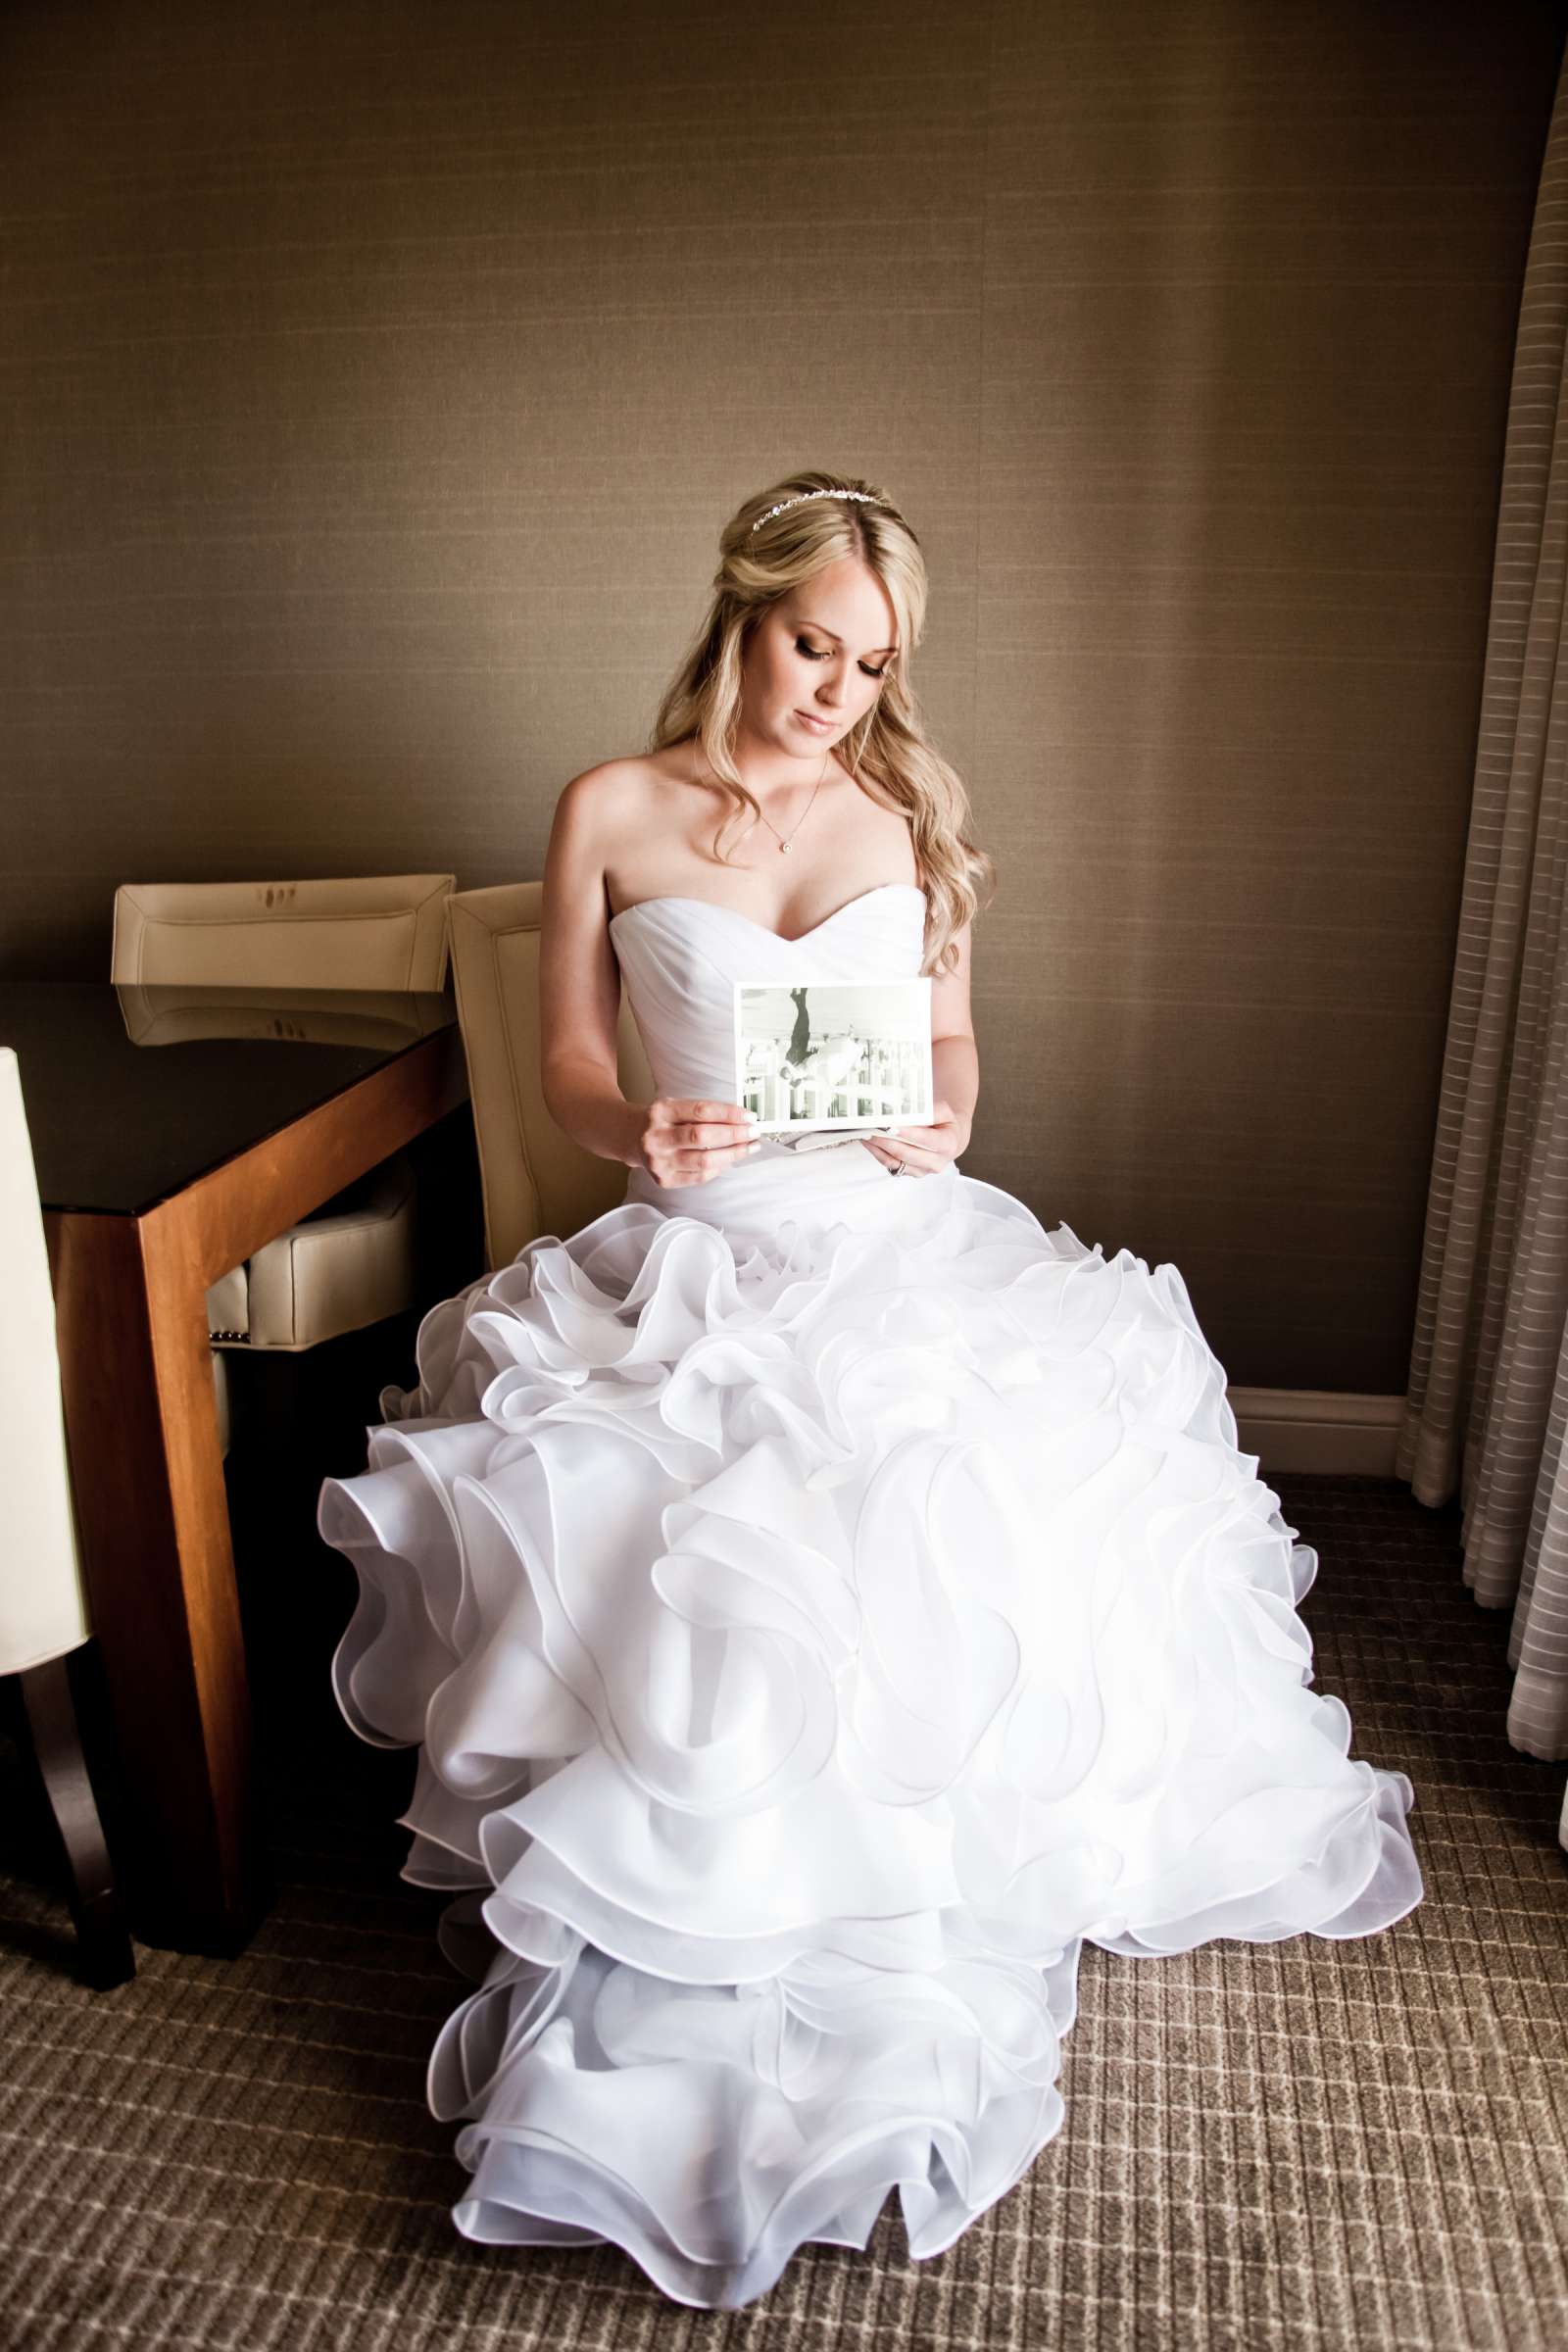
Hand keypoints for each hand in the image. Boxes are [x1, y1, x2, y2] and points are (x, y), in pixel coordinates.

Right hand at [636, 1096, 761, 1188]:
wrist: (628, 1136)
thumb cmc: (659, 1120)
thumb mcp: (673, 1106)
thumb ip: (701, 1113)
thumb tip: (740, 1121)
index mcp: (661, 1112)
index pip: (701, 1111)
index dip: (728, 1114)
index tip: (749, 1116)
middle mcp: (656, 1137)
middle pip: (702, 1137)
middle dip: (734, 1135)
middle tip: (753, 1132)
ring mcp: (658, 1161)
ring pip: (703, 1160)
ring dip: (732, 1154)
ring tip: (748, 1147)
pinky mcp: (663, 1180)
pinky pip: (699, 1176)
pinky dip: (718, 1168)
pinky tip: (729, 1160)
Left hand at [860, 1098, 969, 1176]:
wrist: (949, 1140)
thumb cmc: (944, 1124)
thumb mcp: (944, 1112)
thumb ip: (928, 1110)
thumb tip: (904, 1111)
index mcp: (948, 1144)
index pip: (926, 1139)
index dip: (908, 1133)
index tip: (891, 1125)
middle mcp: (936, 1162)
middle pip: (906, 1152)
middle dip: (886, 1139)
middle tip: (871, 1127)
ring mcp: (922, 1171)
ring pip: (895, 1161)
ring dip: (878, 1147)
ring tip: (865, 1132)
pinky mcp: (909, 1173)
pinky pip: (889, 1165)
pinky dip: (877, 1153)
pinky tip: (868, 1141)